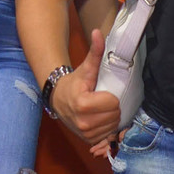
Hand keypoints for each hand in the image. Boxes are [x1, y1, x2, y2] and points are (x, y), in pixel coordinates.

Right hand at [52, 29, 120, 146]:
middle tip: (104, 99)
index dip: (111, 96)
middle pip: (115, 115)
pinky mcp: (88, 140)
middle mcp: (83, 123)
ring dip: (111, 117)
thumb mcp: (86, 67)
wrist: (58, 98)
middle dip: (113, 107)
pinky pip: (108, 135)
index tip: (103, 91)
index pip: (114, 103)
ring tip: (101, 108)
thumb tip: (98, 33)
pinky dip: (107, 127)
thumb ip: (95, 51)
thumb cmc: (75, 82)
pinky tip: (100, 118)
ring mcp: (85, 134)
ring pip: (113, 126)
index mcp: (83, 104)